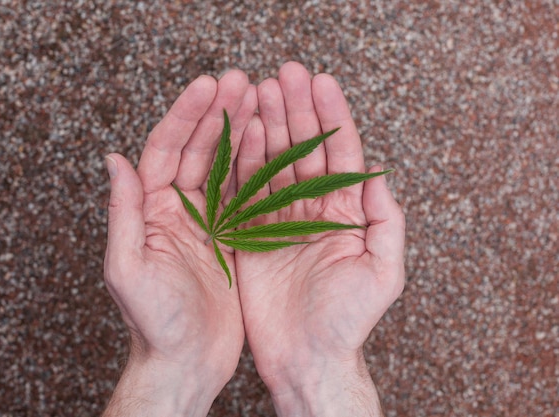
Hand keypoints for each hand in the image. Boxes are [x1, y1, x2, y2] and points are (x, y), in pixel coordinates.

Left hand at [102, 70, 256, 415]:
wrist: (187, 362)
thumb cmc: (155, 323)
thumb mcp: (129, 269)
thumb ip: (123, 213)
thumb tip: (114, 158)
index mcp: (149, 211)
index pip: (164, 150)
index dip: (185, 116)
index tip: (208, 87)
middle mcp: (176, 209)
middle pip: (195, 148)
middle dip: (216, 112)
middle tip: (239, 80)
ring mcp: (206, 220)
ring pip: (222, 164)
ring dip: (238, 129)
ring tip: (258, 97)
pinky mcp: (232, 236)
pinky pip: (244, 192)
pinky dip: (256, 165)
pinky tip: (270, 141)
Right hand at [235, 62, 405, 415]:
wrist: (305, 357)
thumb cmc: (348, 320)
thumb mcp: (383, 271)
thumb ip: (386, 221)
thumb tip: (380, 173)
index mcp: (346, 212)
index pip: (340, 152)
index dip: (332, 115)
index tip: (320, 82)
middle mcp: (313, 208)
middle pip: (304, 148)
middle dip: (295, 109)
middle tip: (283, 74)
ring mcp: (279, 218)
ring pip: (273, 162)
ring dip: (267, 125)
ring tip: (258, 91)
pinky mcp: (251, 233)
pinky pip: (245, 190)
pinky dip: (242, 160)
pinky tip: (238, 132)